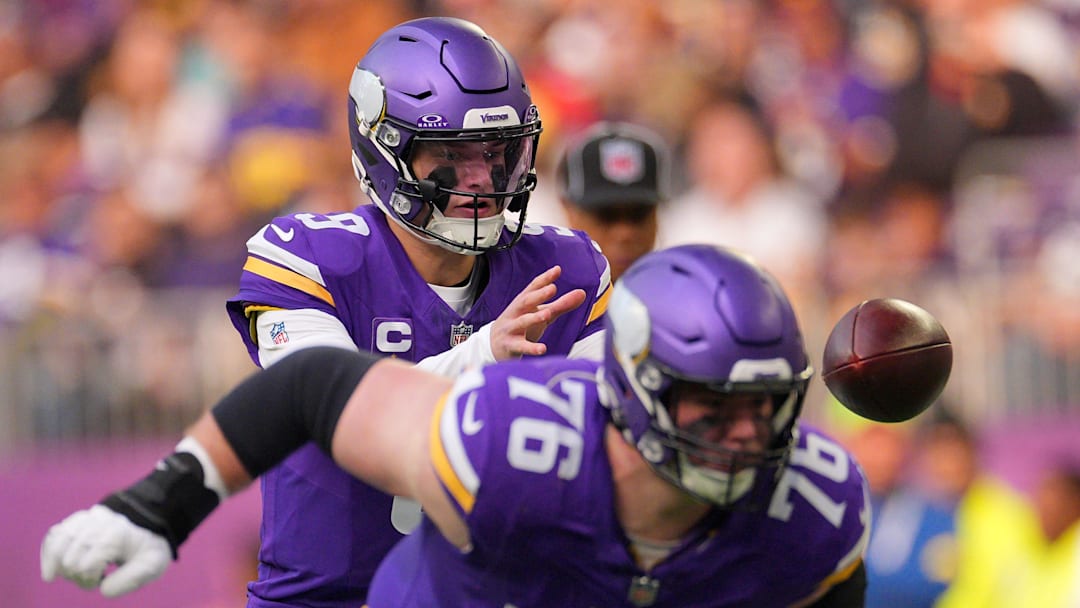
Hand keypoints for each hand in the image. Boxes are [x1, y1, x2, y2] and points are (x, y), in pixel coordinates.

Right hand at [41, 504, 171, 596]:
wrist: (148, 528)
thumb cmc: (148, 550)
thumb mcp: (152, 565)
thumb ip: (132, 579)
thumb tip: (103, 590)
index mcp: (116, 535)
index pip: (85, 566)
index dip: (89, 580)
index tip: (102, 579)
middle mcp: (98, 523)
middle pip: (69, 560)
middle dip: (78, 576)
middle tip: (95, 577)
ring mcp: (87, 519)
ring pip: (57, 546)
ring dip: (63, 567)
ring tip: (79, 571)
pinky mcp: (77, 520)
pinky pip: (53, 536)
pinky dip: (49, 555)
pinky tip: (50, 572)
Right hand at [490, 265, 586, 359]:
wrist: (494, 346)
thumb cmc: (521, 327)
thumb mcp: (541, 314)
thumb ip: (561, 305)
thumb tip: (582, 293)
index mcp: (523, 303)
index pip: (533, 288)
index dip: (544, 279)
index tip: (557, 270)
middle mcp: (515, 313)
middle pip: (525, 301)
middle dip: (538, 295)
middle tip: (552, 288)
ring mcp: (511, 329)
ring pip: (521, 322)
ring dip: (533, 318)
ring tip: (547, 314)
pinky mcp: (509, 345)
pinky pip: (520, 346)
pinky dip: (531, 348)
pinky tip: (542, 349)